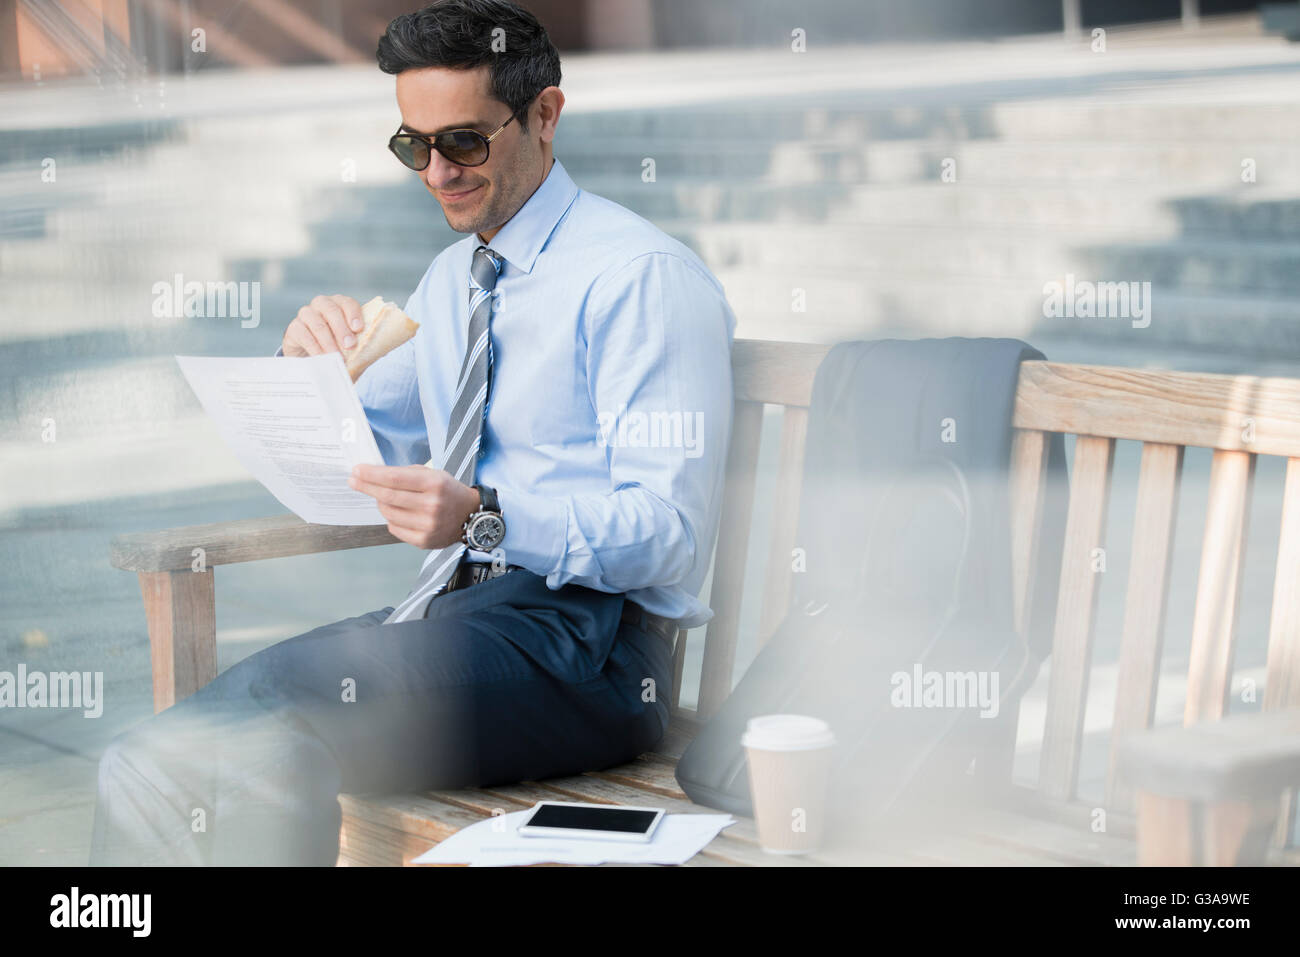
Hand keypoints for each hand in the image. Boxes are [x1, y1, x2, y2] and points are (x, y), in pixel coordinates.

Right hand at [282, 294, 364, 356]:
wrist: (310, 355)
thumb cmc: (336, 346)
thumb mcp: (350, 343)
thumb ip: (362, 342)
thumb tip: (380, 349)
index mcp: (339, 304)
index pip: (347, 303)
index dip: (353, 314)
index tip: (359, 328)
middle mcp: (322, 304)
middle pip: (332, 310)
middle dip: (342, 329)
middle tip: (350, 345)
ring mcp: (306, 314)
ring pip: (318, 324)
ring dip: (329, 342)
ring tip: (337, 357)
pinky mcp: (294, 328)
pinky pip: (304, 335)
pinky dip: (315, 348)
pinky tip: (322, 358)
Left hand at [348, 464, 479, 549]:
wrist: (470, 516)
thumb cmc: (448, 492)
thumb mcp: (434, 474)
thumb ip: (407, 474)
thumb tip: (375, 474)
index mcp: (435, 484)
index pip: (394, 479)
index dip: (372, 475)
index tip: (357, 470)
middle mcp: (432, 505)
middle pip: (387, 496)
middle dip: (366, 487)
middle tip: (354, 481)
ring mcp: (427, 525)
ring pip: (388, 513)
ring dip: (381, 503)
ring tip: (385, 498)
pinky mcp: (423, 541)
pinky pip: (394, 528)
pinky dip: (390, 519)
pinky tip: (398, 513)